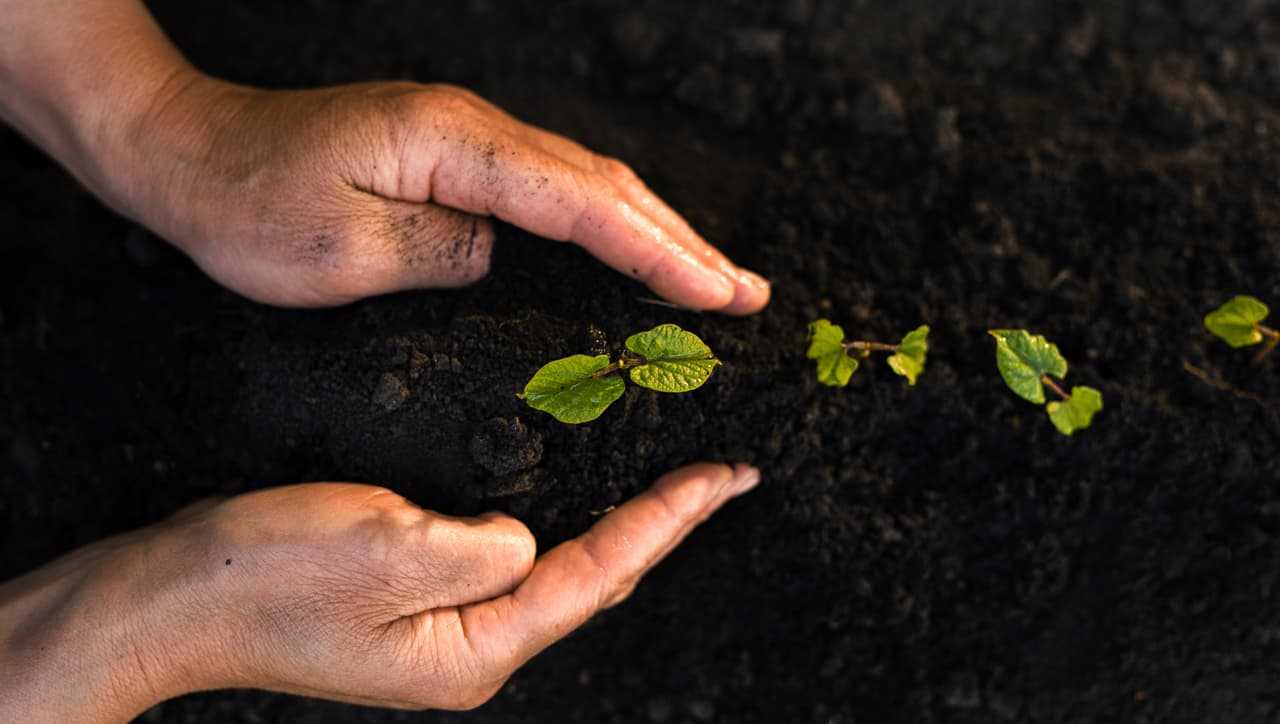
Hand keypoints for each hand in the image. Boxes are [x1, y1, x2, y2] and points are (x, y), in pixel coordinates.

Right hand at [0, 463, 759, 720]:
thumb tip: (530, 535)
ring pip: (556, 568)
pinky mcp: (415, 599)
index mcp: (477, 647)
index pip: (600, 572)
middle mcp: (473, 647)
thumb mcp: (387, 547)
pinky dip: (554, 516)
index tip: (729, 474)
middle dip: (660, 523)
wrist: (171, 595)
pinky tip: (568, 482)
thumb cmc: (268, 578)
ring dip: (613, 520)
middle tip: (720, 469)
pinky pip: (506, 556)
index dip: (670, 519)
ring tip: (670, 475)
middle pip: (592, 577)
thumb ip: (484, 543)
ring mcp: (444, 627)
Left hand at [105, 75, 769, 310]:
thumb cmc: (247, 205)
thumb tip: (503, 256)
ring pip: (586, 184)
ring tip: (715, 278)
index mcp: (454, 146)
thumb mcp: (335, 251)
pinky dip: (607, 224)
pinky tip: (629, 250)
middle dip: (683, 241)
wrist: (188, 152)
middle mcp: (474, 130)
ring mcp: (467, 139)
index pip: (581, 204)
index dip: (657, 252)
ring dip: (656, 230)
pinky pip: (552, 191)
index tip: (718, 295)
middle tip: (750, 294)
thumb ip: (440, 254)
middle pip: (604, 184)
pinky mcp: (454, 159)